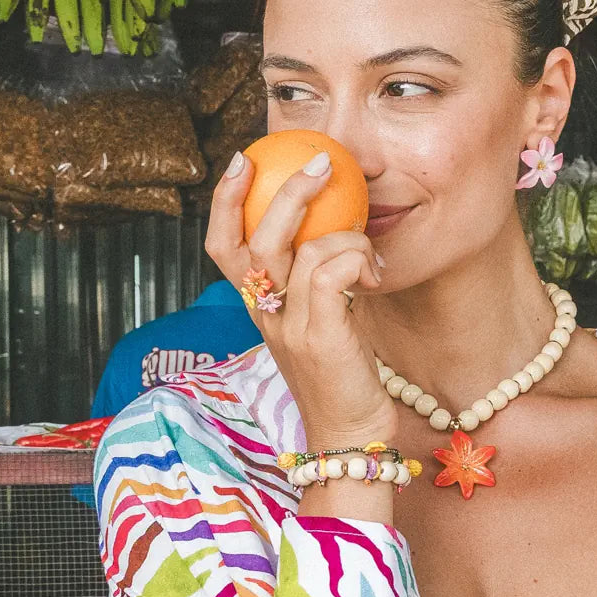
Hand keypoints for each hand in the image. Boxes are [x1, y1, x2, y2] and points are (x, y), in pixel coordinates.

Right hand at [205, 151, 396, 450]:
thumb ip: (315, 281)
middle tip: (319, 161)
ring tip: (368, 250)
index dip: (226, 200)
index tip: (242, 160)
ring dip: (345, 233)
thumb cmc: (341, 377)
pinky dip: (357, 259)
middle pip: (258, 236)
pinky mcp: (320, 336)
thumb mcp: (320, 321)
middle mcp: (266, 314)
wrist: (349, 436)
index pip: (222, 245)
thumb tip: (335, 227)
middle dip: (287, 190)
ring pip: (304, 248)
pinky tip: (373, 275)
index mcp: (259, 308)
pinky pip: (332, 271)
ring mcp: (291, 325)